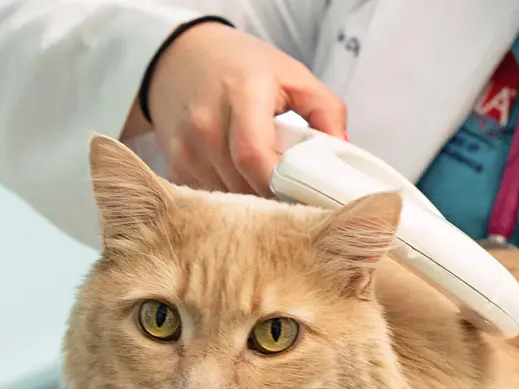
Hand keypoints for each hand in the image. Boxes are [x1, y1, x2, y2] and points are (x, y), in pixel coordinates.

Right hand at [138, 21, 346, 194]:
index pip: (255, 156)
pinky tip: (244, 180)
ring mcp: (185, 144)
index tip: (305, 194)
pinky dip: (232, 197)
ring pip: (227, 197)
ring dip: (254, 201)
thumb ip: (326, 111)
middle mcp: (205, 121)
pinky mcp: (175, 162)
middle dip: (275, 198)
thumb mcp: (293, 76)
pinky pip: (210, 196)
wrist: (182, 57)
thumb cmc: (243, 66)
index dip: (280, 185)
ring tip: (272, 186)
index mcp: (241, 93)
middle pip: (243, 183)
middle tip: (298, 197)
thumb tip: (343, 152)